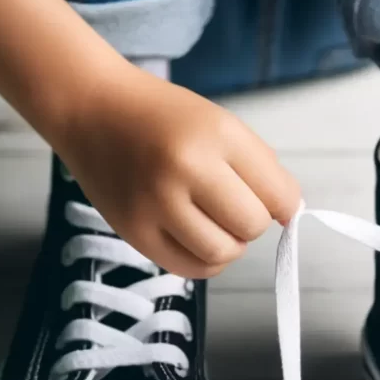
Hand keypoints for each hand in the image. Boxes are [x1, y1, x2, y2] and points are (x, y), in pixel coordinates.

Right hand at [54, 64, 300, 278]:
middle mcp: (185, 168)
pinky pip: (190, 269)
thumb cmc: (162, 117)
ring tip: (213, 222)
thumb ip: (259, 166)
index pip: (279, 193)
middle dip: (251, 222)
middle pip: (251, 226)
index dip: (283, 204)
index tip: (273, 201)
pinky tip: (197, 238)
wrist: (91, 110)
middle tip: (232, 206)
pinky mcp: (135, 232)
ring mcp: (156, 204)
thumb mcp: (218, 122)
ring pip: (222, 254)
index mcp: (216, 134)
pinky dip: (204, 261)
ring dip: (229, 244)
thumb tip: (288, 215)